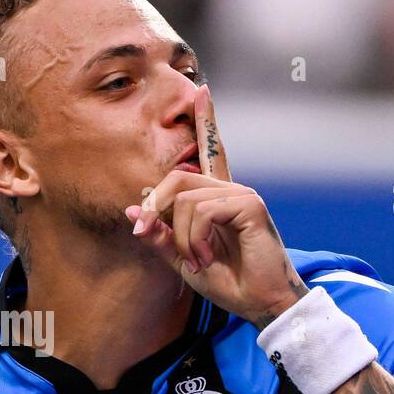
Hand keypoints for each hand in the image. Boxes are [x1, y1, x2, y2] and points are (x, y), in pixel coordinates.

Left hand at [125, 84, 306, 327]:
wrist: (259, 303)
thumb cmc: (228, 282)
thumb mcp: (181, 260)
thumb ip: (158, 235)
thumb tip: (133, 208)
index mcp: (217, 199)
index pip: (210, 152)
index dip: (206, 121)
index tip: (202, 91)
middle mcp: (231, 189)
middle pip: (176, 179)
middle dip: (157, 210)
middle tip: (151, 237)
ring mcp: (242, 194)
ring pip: (185, 199)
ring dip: (179, 236)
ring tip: (195, 260)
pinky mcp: (249, 204)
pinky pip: (202, 211)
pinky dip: (193, 238)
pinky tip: (205, 256)